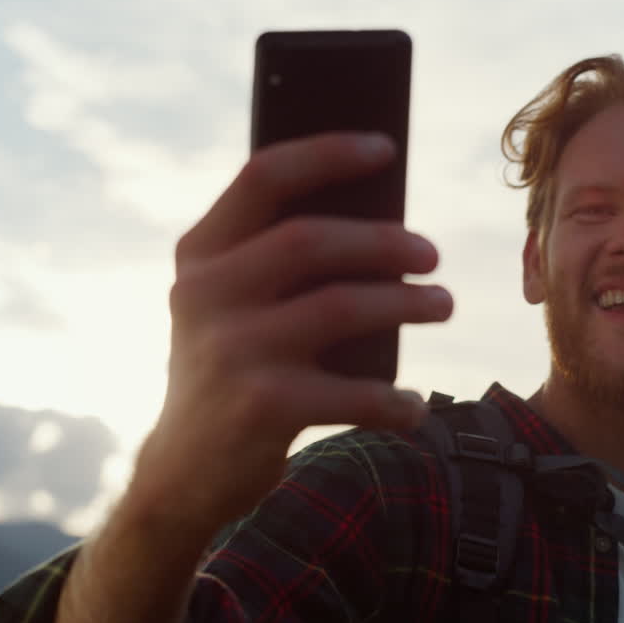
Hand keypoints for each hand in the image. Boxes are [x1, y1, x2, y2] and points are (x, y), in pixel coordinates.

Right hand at [127, 132, 451, 531]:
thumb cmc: (229, 372)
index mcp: (199, 255)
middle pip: (312, 240)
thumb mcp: (230, 307)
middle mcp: (205, 295)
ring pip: (342, 307)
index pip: (264, 178)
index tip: (384, 148)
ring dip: (406, 305)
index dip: (327, 154)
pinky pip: (354, 390)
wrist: (181, 474)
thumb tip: (383, 221)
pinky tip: (411, 408)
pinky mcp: (262, 406)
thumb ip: (275, 262)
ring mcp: (231, 350)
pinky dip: (393, 400)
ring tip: (442, 306)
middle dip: (384, 242)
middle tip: (432, 256)